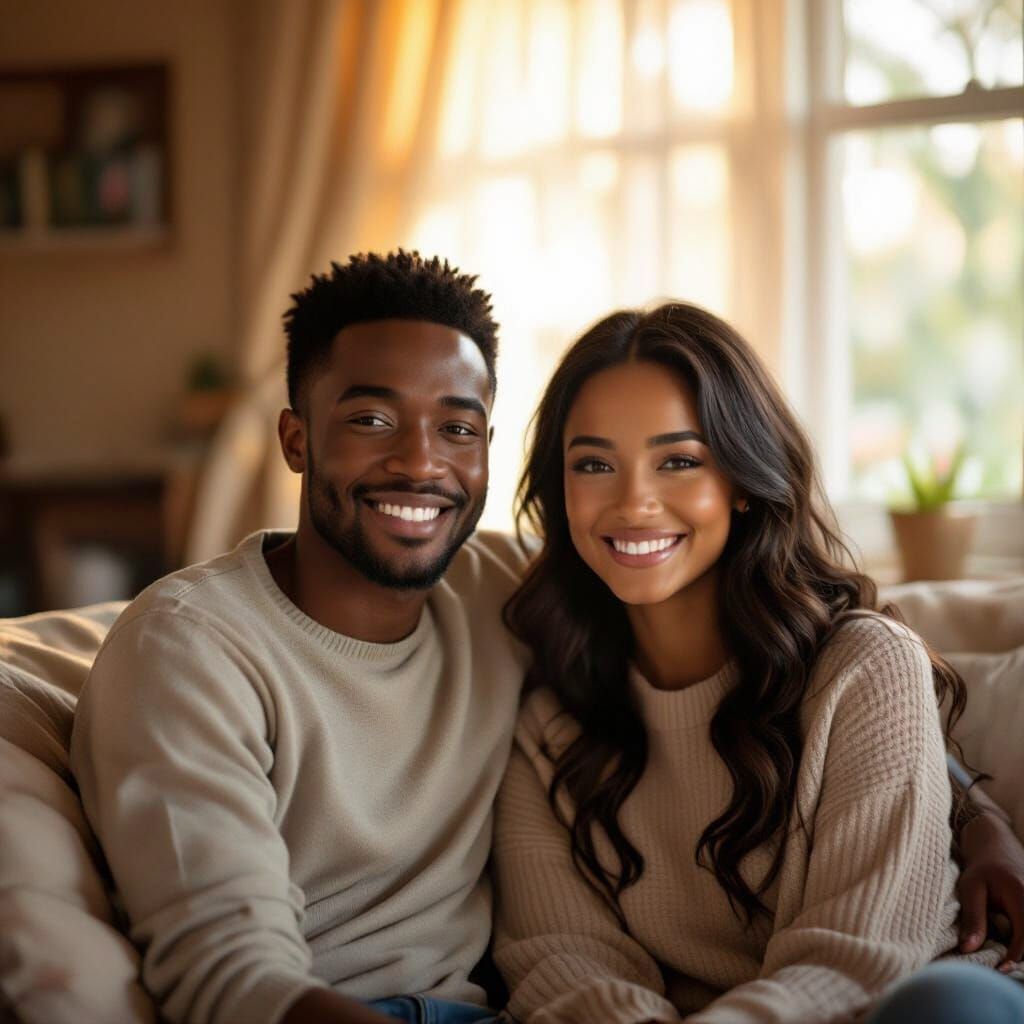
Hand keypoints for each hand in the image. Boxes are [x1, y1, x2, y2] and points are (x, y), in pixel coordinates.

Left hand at [956, 811, 1023, 970]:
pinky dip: (1022, 938)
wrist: (997, 844)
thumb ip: (973, 918)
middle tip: (1001, 965)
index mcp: (1023, 897)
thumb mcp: (970, 888)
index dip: (1014, 957)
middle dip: (1020, 956)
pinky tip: (1011, 943)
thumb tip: (968, 949)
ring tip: (1005, 955)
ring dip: (1022, 947)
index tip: (999, 968)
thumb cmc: (981, 866)